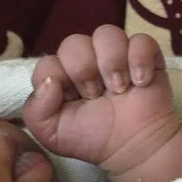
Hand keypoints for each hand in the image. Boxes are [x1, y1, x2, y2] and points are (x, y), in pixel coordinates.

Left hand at [24, 27, 181, 181]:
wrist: (134, 148)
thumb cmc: (93, 139)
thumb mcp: (52, 134)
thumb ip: (35, 111)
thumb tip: (49, 82)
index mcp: (62, 76)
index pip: (48, 62)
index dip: (60, 80)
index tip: (75, 101)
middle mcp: (87, 60)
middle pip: (74, 43)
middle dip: (84, 71)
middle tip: (96, 95)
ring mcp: (116, 55)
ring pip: (106, 33)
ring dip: (112, 62)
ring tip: (120, 89)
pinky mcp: (145, 55)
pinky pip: (141, 40)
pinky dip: (140, 60)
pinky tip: (141, 82)